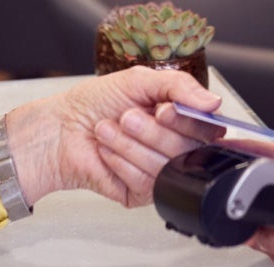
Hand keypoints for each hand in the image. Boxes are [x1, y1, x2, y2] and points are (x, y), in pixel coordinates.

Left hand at [4, 67, 222, 208]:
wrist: (61, 128)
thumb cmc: (95, 102)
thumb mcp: (140, 81)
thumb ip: (180, 86)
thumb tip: (213, 102)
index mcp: (181, 118)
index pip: (209, 127)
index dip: (189, 121)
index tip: (164, 110)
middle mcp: (174, 146)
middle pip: (189, 148)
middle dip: (153, 131)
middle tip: (128, 116)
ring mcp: (160, 171)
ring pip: (167, 166)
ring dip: (131, 144)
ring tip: (109, 130)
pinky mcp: (142, 192)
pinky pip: (147, 182)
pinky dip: (122, 162)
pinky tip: (107, 152)